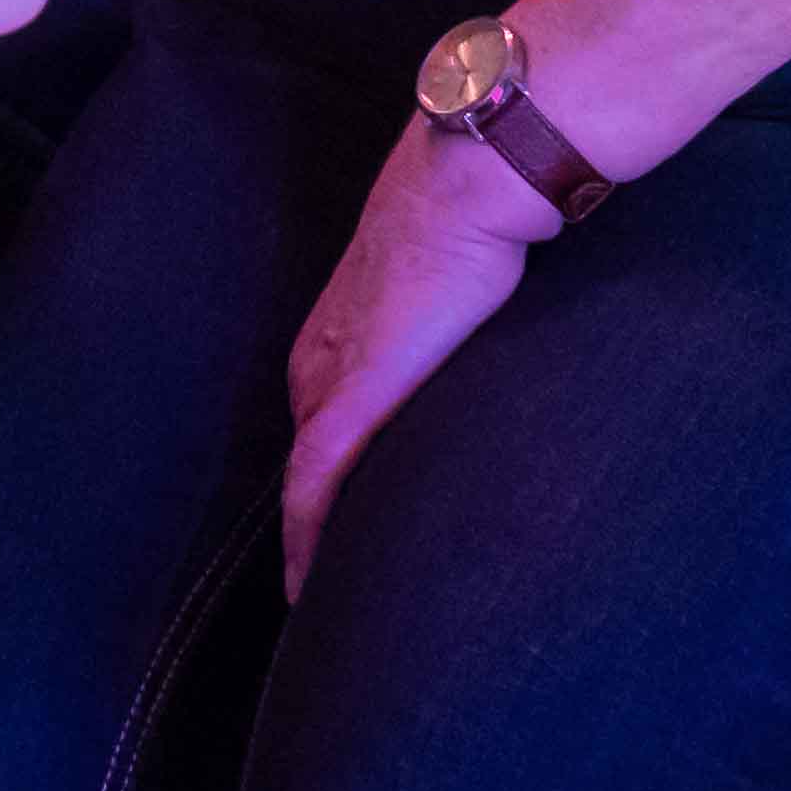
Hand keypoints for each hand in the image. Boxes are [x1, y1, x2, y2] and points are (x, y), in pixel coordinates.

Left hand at [277, 115, 561, 597]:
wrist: (465, 188)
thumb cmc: (470, 225)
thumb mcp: (451, 292)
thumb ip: (450, 332)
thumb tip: (484, 352)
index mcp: (336, 335)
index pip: (321, 426)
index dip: (327, 484)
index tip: (339, 535)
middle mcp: (319, 359)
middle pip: (310, 459)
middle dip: (319, 522)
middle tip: (332, 588)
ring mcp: (331, 377)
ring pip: (306, 480)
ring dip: (311, 541)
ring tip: (319, 602)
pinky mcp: (353, 396)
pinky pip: (314, 479)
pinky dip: (306, 532)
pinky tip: (306, 581)